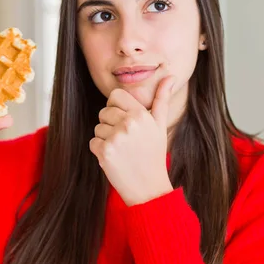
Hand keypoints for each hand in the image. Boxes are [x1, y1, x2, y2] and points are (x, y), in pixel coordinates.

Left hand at [89, 76, 175, 205]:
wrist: (149, 187)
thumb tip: (170, 76)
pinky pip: (93, 142)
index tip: (124, 121)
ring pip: (98, 128)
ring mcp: (115, 138)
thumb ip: (162, 99)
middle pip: (104, 112)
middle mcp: (128, 123)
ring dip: (106, 138)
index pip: (114, 96)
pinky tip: (115, 158)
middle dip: (111, 125)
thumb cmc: (154, 154)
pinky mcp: (104, 152)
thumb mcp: (160, 125)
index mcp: (140, 114)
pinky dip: (100, 151)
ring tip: (122, 150)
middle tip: (126, 140)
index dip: (116, 108)